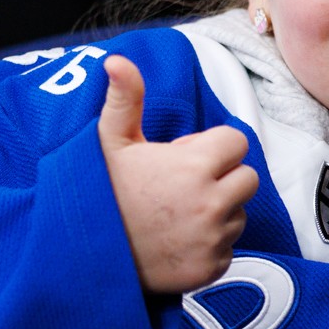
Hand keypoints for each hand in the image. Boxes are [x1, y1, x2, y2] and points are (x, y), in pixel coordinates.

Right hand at [99, 55, 258, 293]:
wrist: (81, 257)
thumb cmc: (99, 192)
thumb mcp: (109, 142)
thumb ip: (124, 99)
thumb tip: (117, 59)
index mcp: (194, 166)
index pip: (237, 142)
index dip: (213, 148)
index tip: (184, 158)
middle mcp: (211, 203)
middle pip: (247, 178)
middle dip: (223, 178)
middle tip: (184, 186)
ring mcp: (213, 239)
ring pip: (240, 214)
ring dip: (218, 212)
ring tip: (177, 215)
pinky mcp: (211, 269)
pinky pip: (229, 248)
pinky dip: (210, 246)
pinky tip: (177, 241)